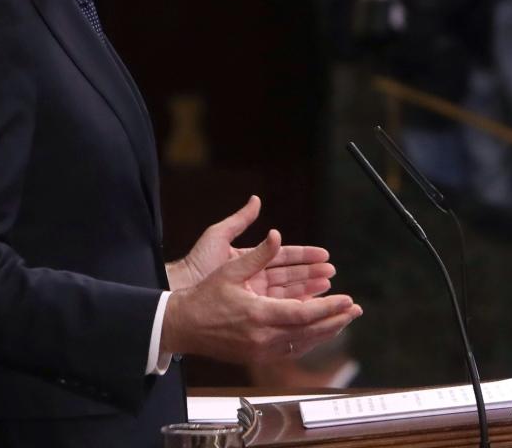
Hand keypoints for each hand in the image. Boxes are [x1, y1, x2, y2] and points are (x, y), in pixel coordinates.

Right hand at [162, 230, 361, 364]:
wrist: (181, 326)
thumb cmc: (204, 298)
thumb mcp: (230, 271)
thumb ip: (259, 254)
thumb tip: (277, 234)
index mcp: (258, 315)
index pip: (304, 314)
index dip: (329, 308)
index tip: (347, 300)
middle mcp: (262, 337)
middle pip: (309, 331)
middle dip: (336, 320)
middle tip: (356, 310)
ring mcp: (260, 350)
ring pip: (303, 343)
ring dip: (326, 331)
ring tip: (345, 320)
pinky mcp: (257, 355)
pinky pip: (291, 350)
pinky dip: (309, 340)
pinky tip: (320, 331)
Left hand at [168, 196, 336, 298]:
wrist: (179, 291)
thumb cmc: (195, 263)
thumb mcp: (218, 236)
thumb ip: (240, 219)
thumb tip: (256, 200)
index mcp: (249, 260)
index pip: (284, 257)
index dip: (305, 256)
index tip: (324, 255)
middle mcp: (253, 278)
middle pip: (290, 276)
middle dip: (312, 274)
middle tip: (332, 273)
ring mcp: (252, 296)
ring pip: (287, 294)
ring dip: (308, 290)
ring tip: (328, 288)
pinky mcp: (250, 311)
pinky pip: (277, 309)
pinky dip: (295, 307)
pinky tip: (311, 307)